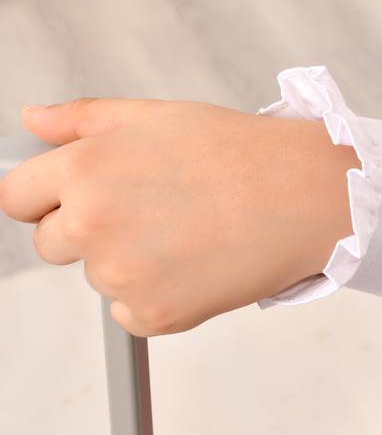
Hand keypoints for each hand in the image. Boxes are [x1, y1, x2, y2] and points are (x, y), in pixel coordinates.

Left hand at [0, 98, 360, 336]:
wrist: (300, 200)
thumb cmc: (237, 155)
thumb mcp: (154, 118)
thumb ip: (81, 121)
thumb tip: (32, 124)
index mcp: (83, 170)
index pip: (15, 199)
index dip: (44, 199)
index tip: (73, 203)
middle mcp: (91, 225)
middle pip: (52, 245)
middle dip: (89, 233)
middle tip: (152, 217)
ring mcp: (122, 277)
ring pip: (102, 280)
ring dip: (132, 266)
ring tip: (188, 238)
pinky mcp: (155, 316)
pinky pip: (133, 315)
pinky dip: (158, 300)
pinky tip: (196, 270)